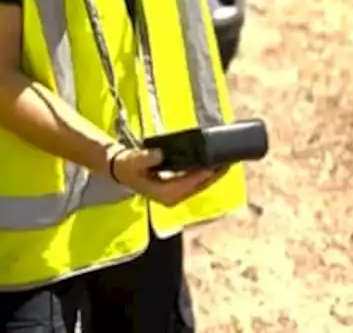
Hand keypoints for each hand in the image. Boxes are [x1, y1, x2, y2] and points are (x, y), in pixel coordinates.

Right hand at [107, 146, 222, 206]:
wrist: (123, 170)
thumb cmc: (128, 166)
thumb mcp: (134, 160)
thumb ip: (146, 158)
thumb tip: (159, 154)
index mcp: (164, 193)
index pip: (189, 184)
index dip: (202, 175)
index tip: (215, 165)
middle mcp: (173, 197)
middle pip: (200, 186)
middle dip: (216, 174)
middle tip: (230, 160)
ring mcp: (177, 194)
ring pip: (201, 185)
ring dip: (215, 174)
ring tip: (228, 160)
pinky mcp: (179, 189)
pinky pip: (198, 182)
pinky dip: (207, 173)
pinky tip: (216, 163)